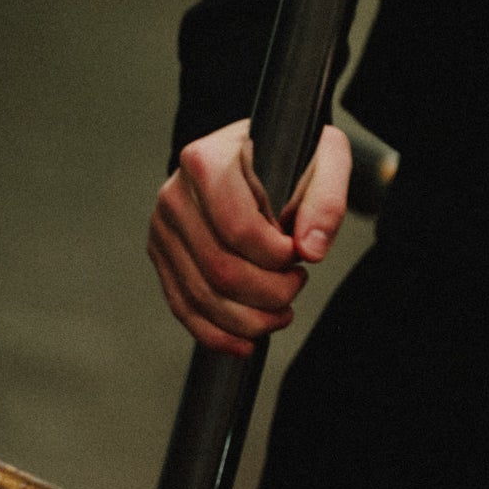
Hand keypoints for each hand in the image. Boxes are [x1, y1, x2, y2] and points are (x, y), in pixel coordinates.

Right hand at [148, 118, 351, 355]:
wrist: (257, 147)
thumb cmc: (291, 151)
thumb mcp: (324, 156)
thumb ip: (326, 198)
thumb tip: (310, 249)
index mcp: (207, 161)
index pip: (238, 228)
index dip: (274, 256)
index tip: (299, 256)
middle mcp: (175, 194)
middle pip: (219, 268)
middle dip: (266, 293)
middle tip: (296, 285)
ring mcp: (163, 228)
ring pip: (200, 295)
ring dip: (247, 319)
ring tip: (281, 312)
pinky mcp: (162, 255)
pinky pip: (183, 307)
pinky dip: (216, 333)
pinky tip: (246, 340)